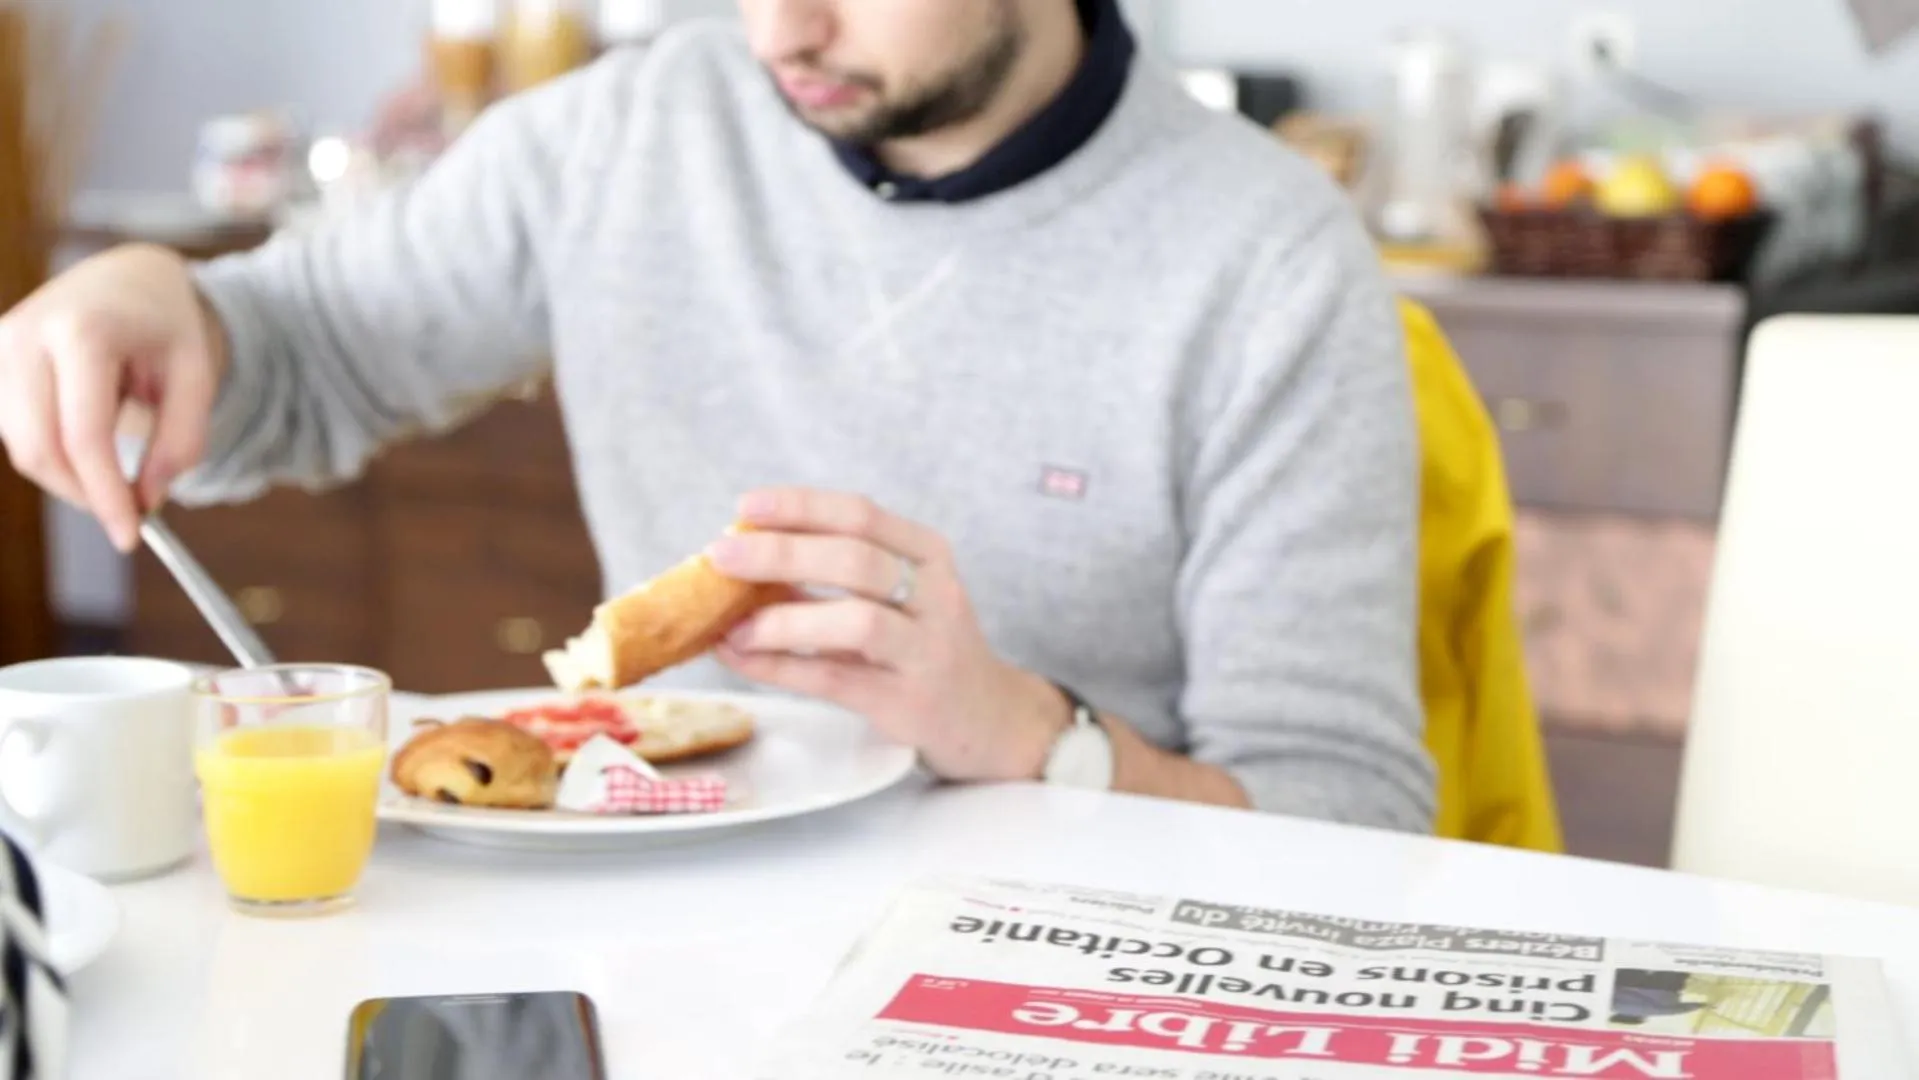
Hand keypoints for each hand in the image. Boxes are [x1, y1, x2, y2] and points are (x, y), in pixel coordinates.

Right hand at [0, 243, 224, 549]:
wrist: (126, 278)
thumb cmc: (165, 324)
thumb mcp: (197, 375)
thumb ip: (181, 440)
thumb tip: (148, 499)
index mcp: (84, 331)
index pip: (84, 435)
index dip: (105, 494)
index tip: (131, 536)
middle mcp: (26, 334)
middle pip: (40, 448)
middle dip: (85, 494)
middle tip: (128, 515)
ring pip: (22, 447)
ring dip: (70, 477)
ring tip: (118, 469)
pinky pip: (15, 433)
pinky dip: (54, 455)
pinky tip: (88, 442)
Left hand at [707, 488, 1070, 782]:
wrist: (985, 717)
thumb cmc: (922, 645)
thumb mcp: (896, 595)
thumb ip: (831, 575)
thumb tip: (740, 557)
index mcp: (928, 555)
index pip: (862, 516)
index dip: (801, 507)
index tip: (746, 507)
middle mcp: (934, 596)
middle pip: (855, 560)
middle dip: (780, 553)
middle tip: (720, 554)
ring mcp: (925, 651)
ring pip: (855, 621)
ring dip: (783, 620)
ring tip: (733, 625)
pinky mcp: (906, 702)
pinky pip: (834, 678)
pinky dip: (779, 667)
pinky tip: (742, 657)